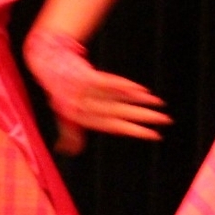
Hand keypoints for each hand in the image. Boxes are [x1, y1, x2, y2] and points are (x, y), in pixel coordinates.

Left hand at [23, 27, 170, 154]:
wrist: (48, 62)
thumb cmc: (58, 91)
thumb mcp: (62, 114)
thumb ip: (69, 133)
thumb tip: (69, 151)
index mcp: (83, 119)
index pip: (114, 127)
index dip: (135, 131)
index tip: (155, 135)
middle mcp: (85, 108)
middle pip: (120, 114)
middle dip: (144, 118)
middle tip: (166, 120)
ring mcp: (85, 92)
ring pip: (118, 99)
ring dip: (140, 101)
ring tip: (158, 103)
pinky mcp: (86, 76)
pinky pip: (109, 82)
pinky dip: (126, 86)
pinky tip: (142, 89)